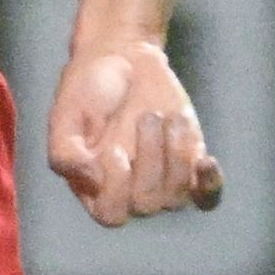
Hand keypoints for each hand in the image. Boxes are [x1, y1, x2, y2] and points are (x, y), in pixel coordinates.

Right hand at [44, 40, 222, 225]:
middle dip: (149, 160)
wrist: (122, 60)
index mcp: (93, 187)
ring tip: (166, 116)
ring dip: (175, 155)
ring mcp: (162, 182)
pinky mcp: (190, 166)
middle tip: (146, 117)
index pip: (111, 214)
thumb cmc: (87, 90)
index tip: (115, 148)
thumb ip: (65, 153)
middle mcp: (128, 192)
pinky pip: (207, 197)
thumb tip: (93, 182)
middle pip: (147, 204)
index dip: (117, 188)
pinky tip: (207, 161)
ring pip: (176, 197)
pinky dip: (210, 185)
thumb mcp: (64, 117)